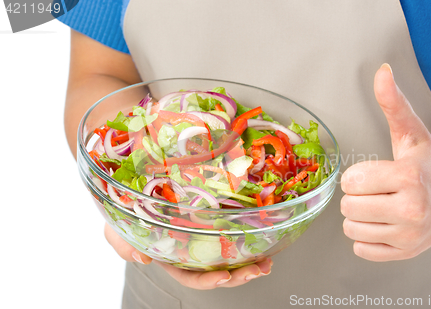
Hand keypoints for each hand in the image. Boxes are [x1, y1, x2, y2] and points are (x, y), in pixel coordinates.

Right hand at [104, 223, 271, 288]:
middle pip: (216, 270)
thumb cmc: (125, 208)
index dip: (207, 280)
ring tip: (267, 262)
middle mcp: (190, 249)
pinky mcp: (213, 218)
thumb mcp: (116, 227)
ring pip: (228, 256)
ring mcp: (203, 235)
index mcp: (170, 256)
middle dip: (239, 275)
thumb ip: (122, 244)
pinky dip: (248, 239)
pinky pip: (232, 233)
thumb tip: (142, 259)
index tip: (225, 275)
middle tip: (258, 270)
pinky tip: (263, 240)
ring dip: (250, 263)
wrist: (132, 185)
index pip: (190, 276)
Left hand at [340, 64, 430, 261]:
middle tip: (377, 189)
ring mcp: (409, 236)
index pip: (351, 182)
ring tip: (380, 205)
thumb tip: (382, 71)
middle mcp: (412, 210)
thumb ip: (393, 103)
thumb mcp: (411, 132)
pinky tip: (383, 222)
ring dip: (359, 216)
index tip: (374, 173)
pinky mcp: (405, 253)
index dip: (357, 175)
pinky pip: (361, 249)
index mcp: (409, 178)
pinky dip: (366, 236)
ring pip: (351, 228)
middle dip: (357, 195)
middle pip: (348, 206)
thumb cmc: (430, 163)